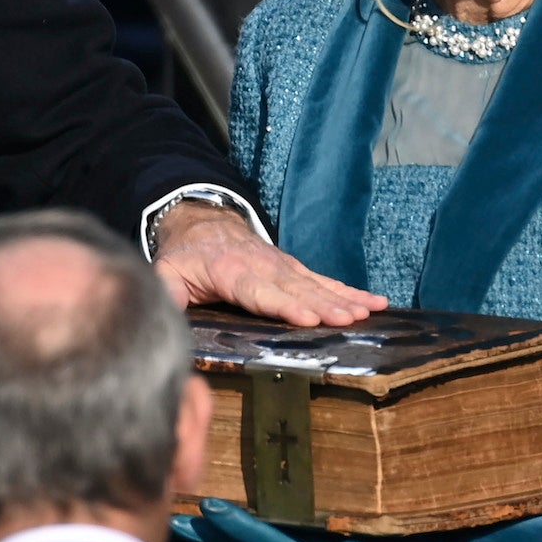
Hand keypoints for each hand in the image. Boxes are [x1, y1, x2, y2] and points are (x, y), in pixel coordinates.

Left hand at [152, 200, 384, 325]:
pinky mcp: (294, 268)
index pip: (258, 291)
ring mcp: (281, 266)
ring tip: (368, 311)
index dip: (283, 305)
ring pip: (314, 283)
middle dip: (323, 304)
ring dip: (343, 298)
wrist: (203, 221)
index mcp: (228, 272)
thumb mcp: (167, 273)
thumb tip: (167, 317)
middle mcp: (261, 267)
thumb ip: (169, 295)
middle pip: (294, 288)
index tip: (308, 318)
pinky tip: (375, 303)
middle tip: (349, 320)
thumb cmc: (185, 257)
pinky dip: (350, 291)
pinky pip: (324, 280)